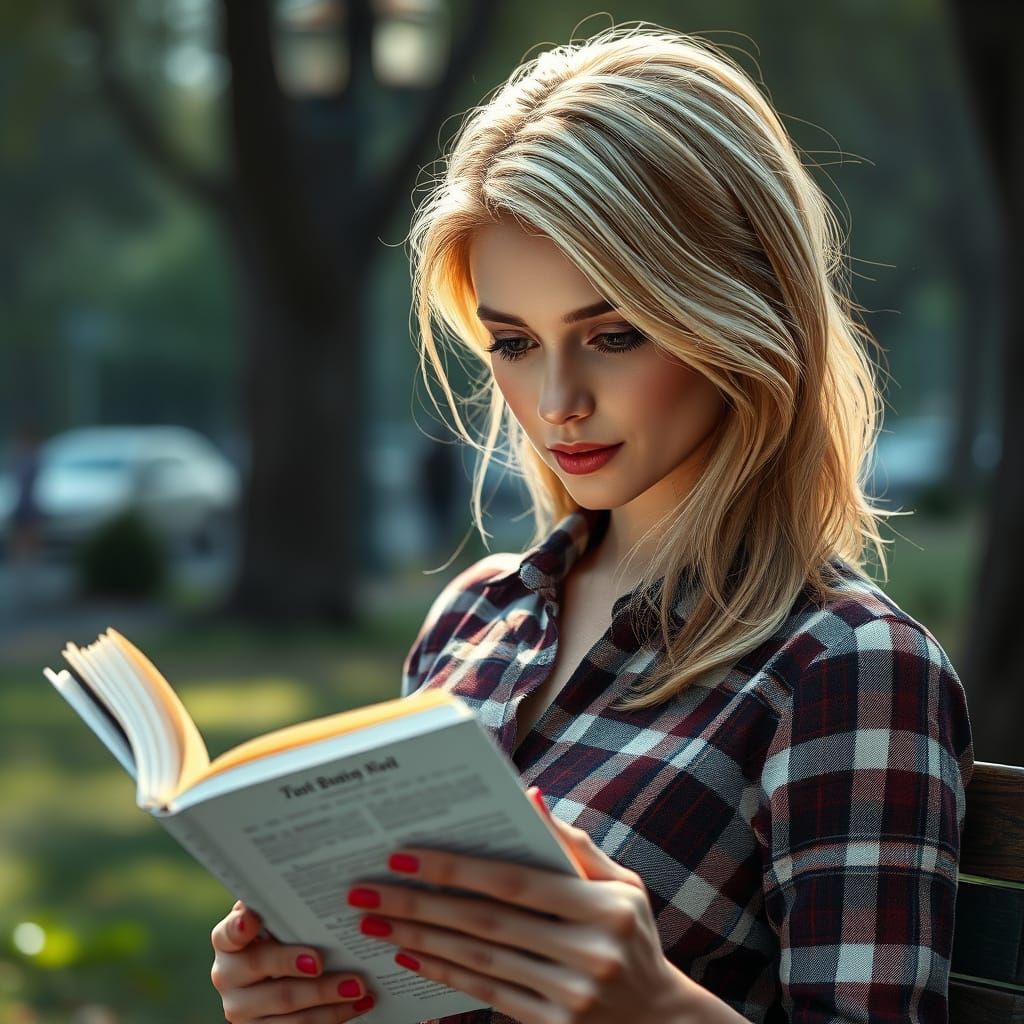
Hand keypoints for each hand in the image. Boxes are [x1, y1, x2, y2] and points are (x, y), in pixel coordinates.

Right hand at [210, 899, 375, 1021]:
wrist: (276, 977)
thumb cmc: (284, 934)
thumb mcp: (279, 919)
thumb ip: (284, 906)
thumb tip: (314, 880)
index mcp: (228, 941)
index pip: (228, 932)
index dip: (238, 927)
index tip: (252, 918)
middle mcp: (227, 976)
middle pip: (260, 970)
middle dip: (292, 963)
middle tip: (322, 961)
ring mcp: (242, 1009)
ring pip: (285, 1006)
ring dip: (325, 997)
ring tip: (358, 986)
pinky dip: (333, 1016)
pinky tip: (358, 1004)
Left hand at [346, 787, 695, 1023]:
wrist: (659, 1022)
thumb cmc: (633, 936)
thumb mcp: (622, 884)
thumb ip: (574, 844)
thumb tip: (530, 796)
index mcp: (603, 907)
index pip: (515, 880)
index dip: (456, 866)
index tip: (404, 854)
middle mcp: (588, 952)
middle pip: (485, 922)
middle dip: (420, 903)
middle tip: (368, 890)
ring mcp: (569, 996)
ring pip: (478, 961)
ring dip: (420, 939)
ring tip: (375, 922)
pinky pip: (485, 995)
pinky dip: (444, 973)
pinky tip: (410, 956)